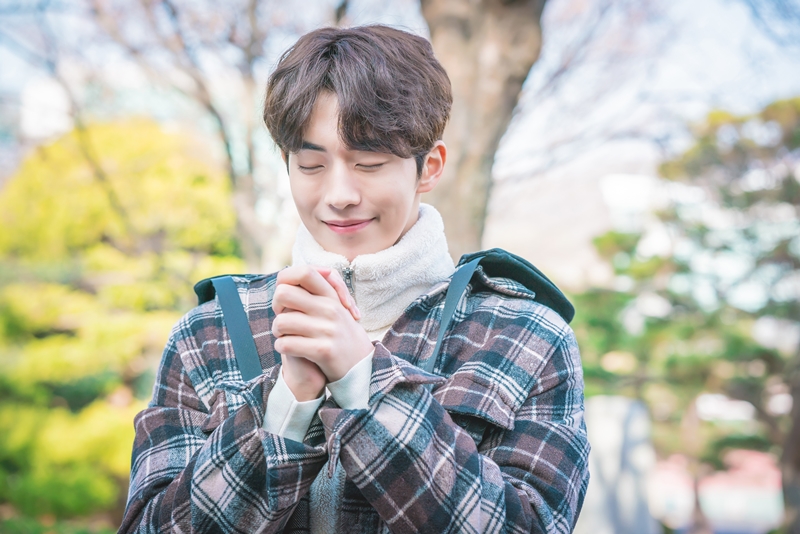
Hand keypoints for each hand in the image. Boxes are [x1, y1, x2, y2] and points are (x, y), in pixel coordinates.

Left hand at [272, 265, 372, 386]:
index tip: (288, 298)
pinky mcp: (324, 350)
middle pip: (283, 293)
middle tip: (283, 317)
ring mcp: (328, 329)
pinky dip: (281, 347)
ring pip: (281, 321)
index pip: (304, 272)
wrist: (360, 365)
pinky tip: (289, 349)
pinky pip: (286, 344)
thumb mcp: (333, 308)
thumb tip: (285, 278)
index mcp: (331, 296)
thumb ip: (314, 292)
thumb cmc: (338, 334)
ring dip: (277, 331)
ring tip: (285, 335)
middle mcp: (330, 309)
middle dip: (276, 306)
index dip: (286, 281)